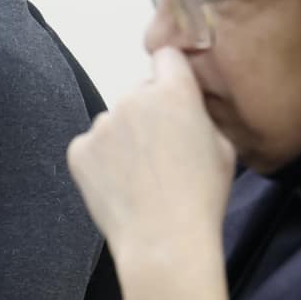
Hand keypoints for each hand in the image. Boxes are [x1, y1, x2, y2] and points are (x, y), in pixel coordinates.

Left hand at [68, 47, 235, 299]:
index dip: (172, 75)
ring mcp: (101, 124)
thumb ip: (200, 113)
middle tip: (161, 151)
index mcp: (173, 92)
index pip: (167, 57)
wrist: (165, 242)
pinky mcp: (78, 150)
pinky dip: (102, 161)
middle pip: (139, 92)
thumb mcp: (222, 147)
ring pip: (114, 121)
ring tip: (141, 177)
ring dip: (124, 138)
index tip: (174, 94)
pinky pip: (92, 146)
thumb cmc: (202, 198)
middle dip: (149, 113)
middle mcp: (132, 99)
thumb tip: (187, 105)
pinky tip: (120, 186)